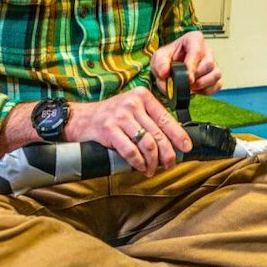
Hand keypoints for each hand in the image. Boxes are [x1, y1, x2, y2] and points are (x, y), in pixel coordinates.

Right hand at [64, 88, 191, 175]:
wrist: (79, 118)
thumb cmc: (109, 116)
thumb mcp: (131, 109)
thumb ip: (149, 118)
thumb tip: (172, 138)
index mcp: (142, 96)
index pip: (166, 118)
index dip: (178, 135)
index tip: (186, 147)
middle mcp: (132, 103)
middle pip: (158, 134)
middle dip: (167, 154)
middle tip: (169, 165)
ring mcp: (120, 116)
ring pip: (147, 144)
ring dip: (152, 162)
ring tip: (151, 169)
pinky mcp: (109, 129)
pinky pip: (130, 151)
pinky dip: (138, 162)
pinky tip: (140, 167)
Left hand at [151, 30, 222, 95]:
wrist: (169, 69)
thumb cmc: (167, 59)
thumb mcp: (158, 58)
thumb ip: (160, 64)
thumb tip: (165, 73)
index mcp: (193, 39)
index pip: (197, 51)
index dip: (192, 66)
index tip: (187, 79)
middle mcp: (206, 50)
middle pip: (209, 63)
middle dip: (197, 77)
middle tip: (185, 83)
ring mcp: (213, 63)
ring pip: (216, 74)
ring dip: (203, 84)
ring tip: (190, 87)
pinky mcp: (215, 76)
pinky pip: (217, 85)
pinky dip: (206, 91)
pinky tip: (195, 90)